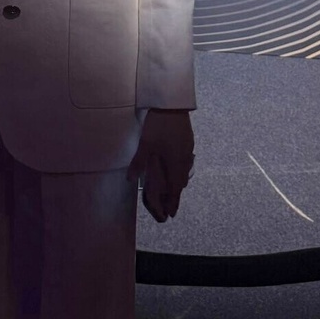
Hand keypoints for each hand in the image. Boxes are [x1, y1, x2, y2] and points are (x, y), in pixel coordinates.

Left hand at [128, 109, 193, 223]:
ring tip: (173, 187)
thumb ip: (139, 162)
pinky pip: (186, 162)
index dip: (173, 202)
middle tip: (170, 203)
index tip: (171, 214)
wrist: (173, 104)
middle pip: (182, 181)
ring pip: (185, 171)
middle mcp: (185, 159)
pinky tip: (176, 167)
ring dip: (179, 181)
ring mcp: (189, 149)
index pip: (176, 188)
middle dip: (176, 194)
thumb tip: (130, 180)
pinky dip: (181, 170)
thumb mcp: (146, 144)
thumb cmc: (159, 125)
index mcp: (176, 163)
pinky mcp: (189, 141)